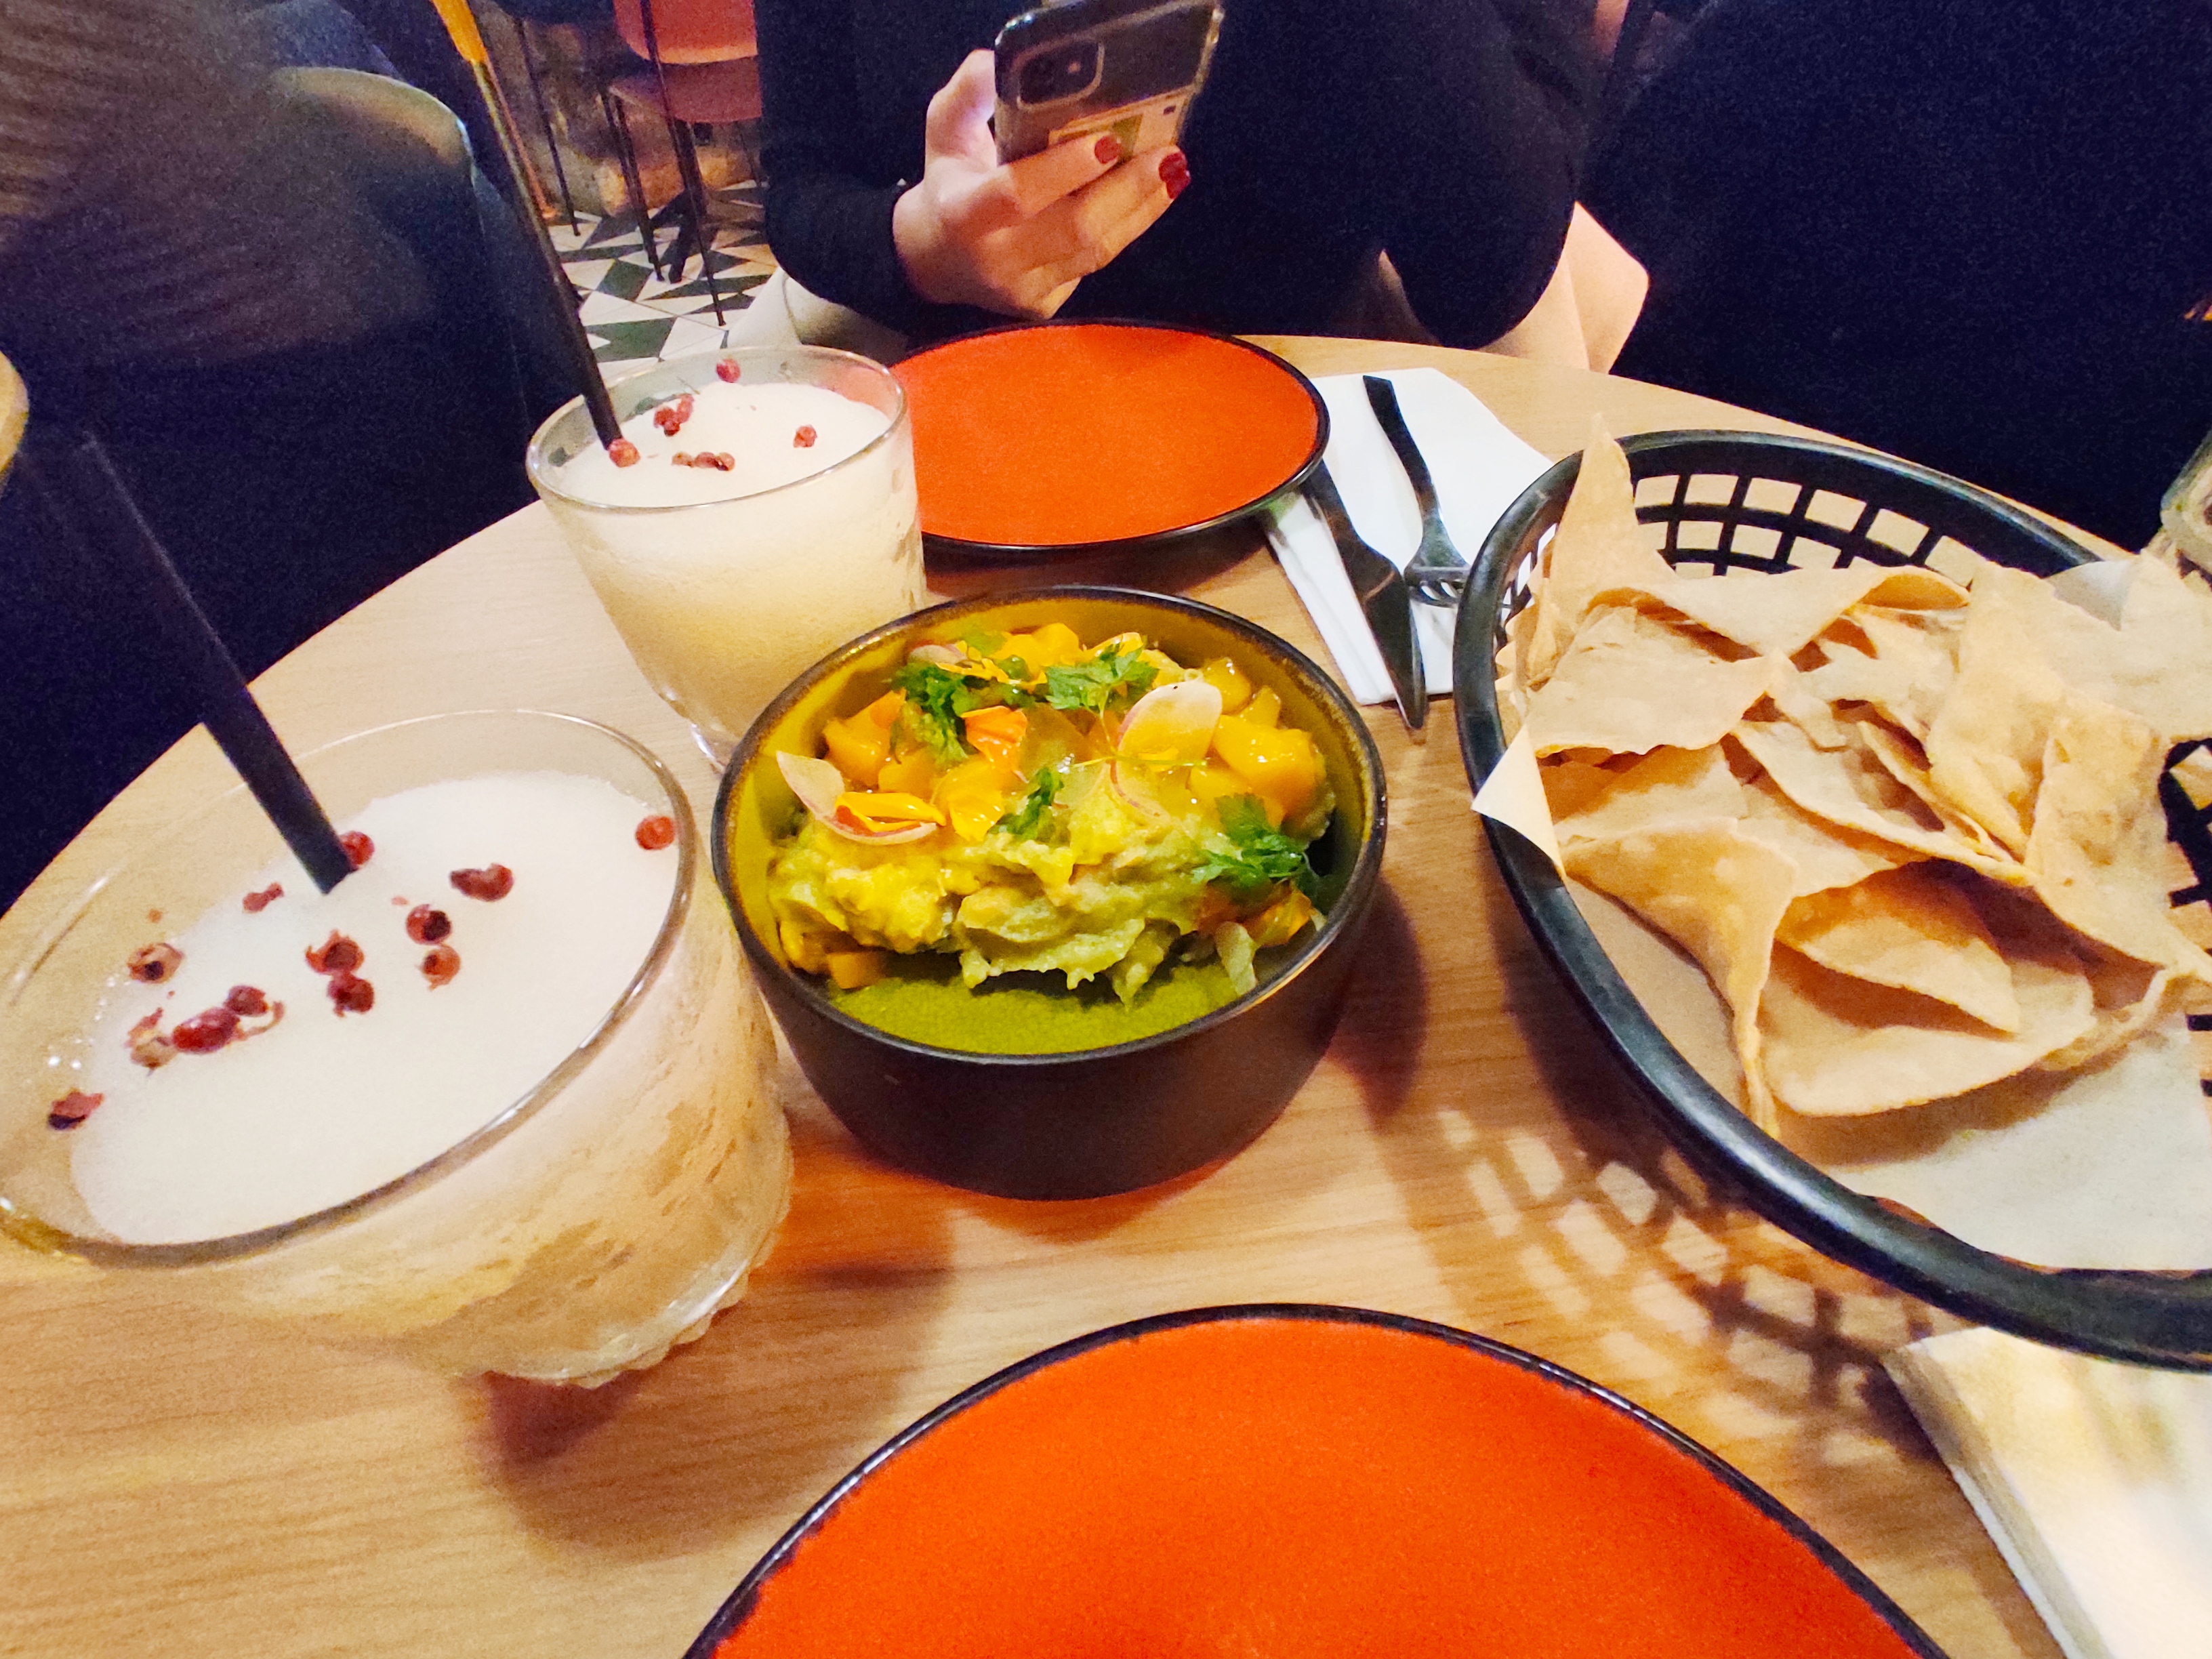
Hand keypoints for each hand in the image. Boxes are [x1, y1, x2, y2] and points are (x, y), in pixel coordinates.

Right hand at [892, 50, 1188, 317]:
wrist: (935, 261)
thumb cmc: (948, 184)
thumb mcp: (944, 131)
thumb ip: (969, 95)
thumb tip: (998, 65)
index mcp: (963, 215)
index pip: (1019, 194)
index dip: (1065, 169)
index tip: (1109, 140)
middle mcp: (995, 260)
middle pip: (1075, 228)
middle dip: (1127, 189)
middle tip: (1166, 153)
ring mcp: (1023, 289)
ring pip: (1096, 251)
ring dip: (1141, 208)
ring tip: (1172, 170)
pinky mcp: (1044, 305)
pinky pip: (1095, 264)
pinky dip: (1128, 227)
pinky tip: (1152, 197)